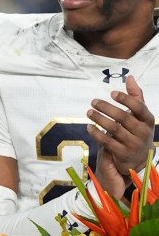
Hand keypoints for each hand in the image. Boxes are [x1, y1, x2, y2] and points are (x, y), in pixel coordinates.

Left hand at [89, 75, 154, 196]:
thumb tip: (130, 77)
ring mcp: (133, 144)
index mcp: (148, 120)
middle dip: (107, 108)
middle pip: (123, 117)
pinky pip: (107, 142)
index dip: (125, 99)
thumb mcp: (140, 115)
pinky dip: (96, 133)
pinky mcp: (122, 153)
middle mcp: (143, 132)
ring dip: (99, 119)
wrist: (139, 158)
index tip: (112, 93)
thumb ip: (135, 96)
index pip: (139, 107)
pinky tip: (89, 127)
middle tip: (93, 102)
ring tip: (89, 112)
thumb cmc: (137, 130)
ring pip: (114, 129)